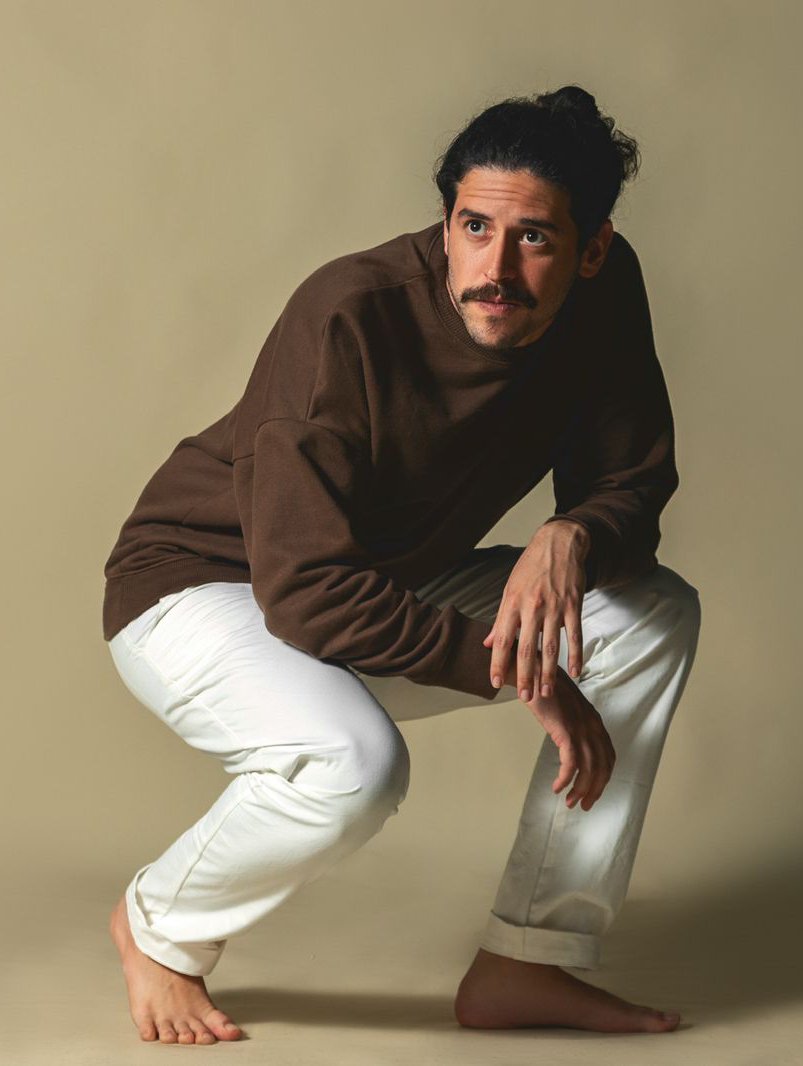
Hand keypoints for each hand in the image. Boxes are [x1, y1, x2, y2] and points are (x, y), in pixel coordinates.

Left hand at [483, 520, 590, 701]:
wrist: (558, 543)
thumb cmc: (531, 567)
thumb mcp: (509, 589)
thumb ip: (501, 619)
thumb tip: (488, 643)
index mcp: (512, 603)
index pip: (502, 640)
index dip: (497, 663)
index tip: (494, 682)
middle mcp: (532, 607)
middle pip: (526, 649)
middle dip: (524, 676)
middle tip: (523, 697)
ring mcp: (554, 607)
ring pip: (550, 646)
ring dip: (548, 672)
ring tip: (545, 692)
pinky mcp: (573, 605)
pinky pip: (575, 635)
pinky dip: (576, 655)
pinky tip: (575, 671)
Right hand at [505, 660, 615, 810]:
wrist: (530, 669)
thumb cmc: (544, 686)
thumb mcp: (565, 706)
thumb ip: (571, 722)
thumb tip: (567, 740)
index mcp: (593, 720)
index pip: (608, 755)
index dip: (603, 777)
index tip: (592, 790)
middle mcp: (592, 725)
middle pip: (603, 766)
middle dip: (595, 790)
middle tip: (583, 805)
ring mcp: (580, 727)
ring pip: (589, 769)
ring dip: (580, 789)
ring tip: (570, 802)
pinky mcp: (564, 730)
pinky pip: (570, 763)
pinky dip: (566, 779)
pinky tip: (557, 787)